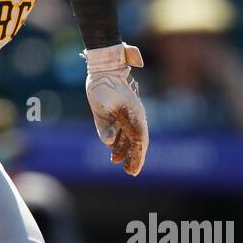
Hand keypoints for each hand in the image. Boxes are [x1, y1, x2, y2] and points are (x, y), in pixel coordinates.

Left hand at [84, 43, 148, 175]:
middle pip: (137, 142)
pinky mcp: (117, 112)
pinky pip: (121, 130)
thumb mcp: (103, 106)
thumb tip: (109, 143)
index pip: (139, 141)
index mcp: (134, 116)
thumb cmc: (104, 86)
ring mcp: (126, 114)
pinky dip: (118, 141)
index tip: (134, 170)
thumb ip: (106, 126)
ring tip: (119, 164)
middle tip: (130, 173)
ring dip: (125, 151)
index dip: (137, 157)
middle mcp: (134, 117)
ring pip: (129, 137)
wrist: (103, 69)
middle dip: (135, 158)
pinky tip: (113, 150)